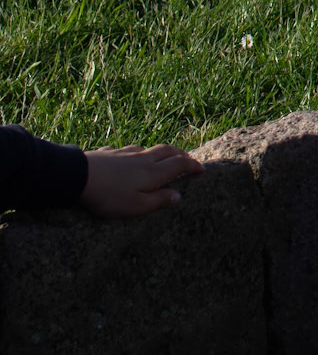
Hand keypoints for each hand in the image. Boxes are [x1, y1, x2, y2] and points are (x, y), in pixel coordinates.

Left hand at [79, 143, 203, 218]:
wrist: (79, 176)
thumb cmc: (110, 196)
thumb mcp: (136, 206)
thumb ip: (159, 201)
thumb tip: (179, 196)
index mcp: (153, 172)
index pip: (179, 165)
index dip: (192, 166)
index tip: (202, 170)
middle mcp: (143, 159)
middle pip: (167, 151)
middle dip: (181, 154)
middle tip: (188, 159)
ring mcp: (126, 153)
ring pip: (149, 149)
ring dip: (161, 151)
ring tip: (164, 157)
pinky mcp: (110, 153)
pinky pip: (129, 150)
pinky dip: (138, 153)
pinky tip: (131, 157)